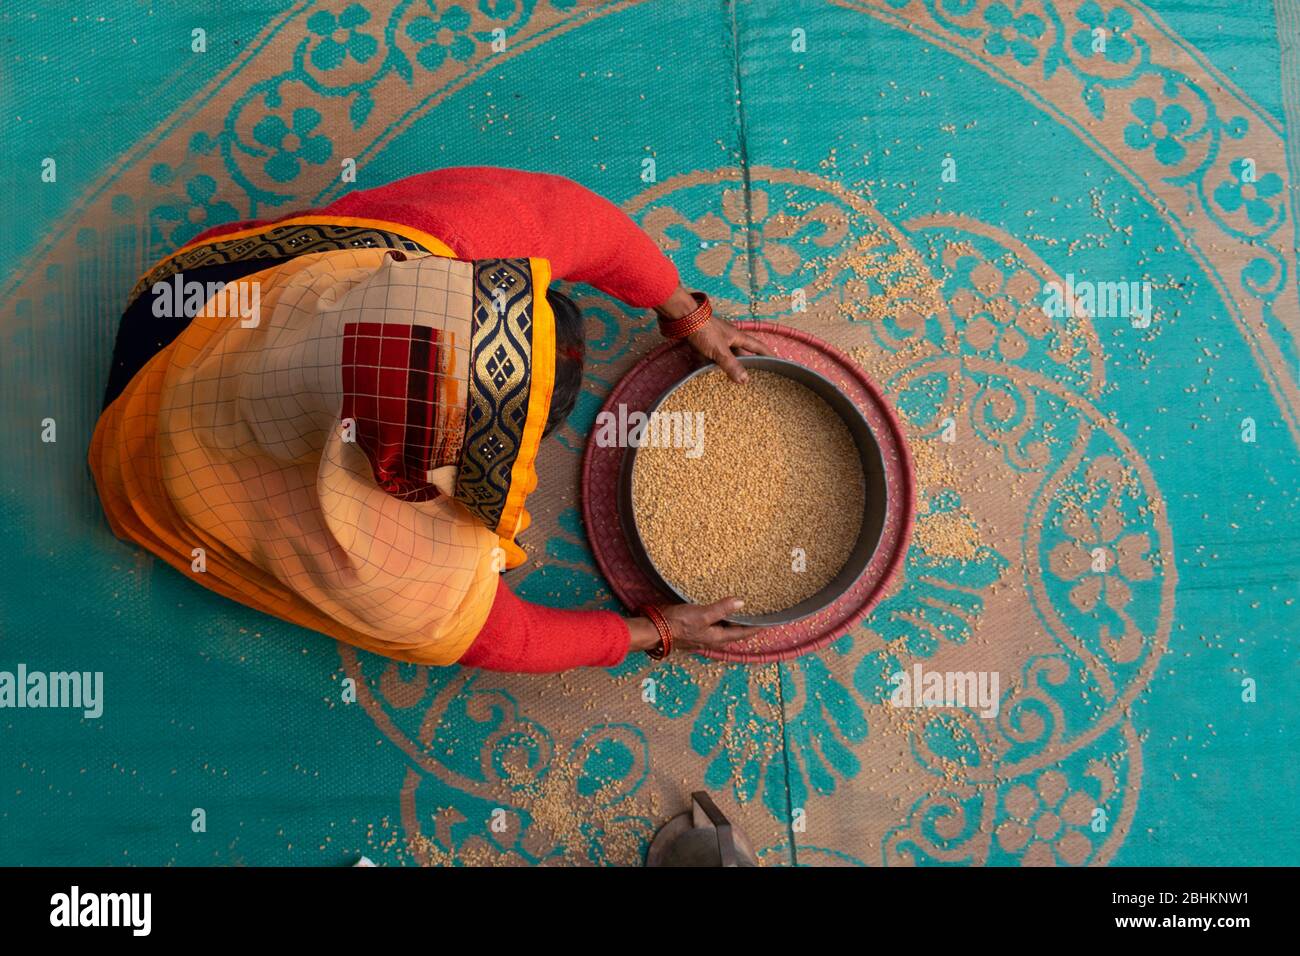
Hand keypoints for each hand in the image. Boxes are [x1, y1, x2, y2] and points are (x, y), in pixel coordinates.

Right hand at [627, 597, 760, 654]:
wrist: (654, 631)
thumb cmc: (678, 624)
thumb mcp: (702, 615)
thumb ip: (721, 609)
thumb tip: (741, 603)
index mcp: (717, 638)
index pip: (742, 634)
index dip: (756, 628)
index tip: (769, 623)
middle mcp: (711, 640)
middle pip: (734, 634)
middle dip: (745, 625)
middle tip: (757, 615)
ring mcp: (702, 636)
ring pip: (722, 630)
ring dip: (731, 622)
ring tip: (740, 611)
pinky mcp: (693, 631)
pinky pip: (712, 625)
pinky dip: (719, 618)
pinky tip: (717, 611)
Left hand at [654, 285, 773, 383]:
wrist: (682, 318)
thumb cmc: (703, 330)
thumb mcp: (719, 350)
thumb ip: (731, 365)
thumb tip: (745, 380)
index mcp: (737, 336)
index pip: (757, 346)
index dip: (767, 354)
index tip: (776, 362)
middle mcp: (728, 338)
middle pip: (741, 353)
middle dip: (746, 364)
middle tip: (753, 377)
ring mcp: (714, 340)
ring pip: (725, 356)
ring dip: (727, 366)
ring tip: (732, 381)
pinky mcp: (702, 343)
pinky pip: (710, 357)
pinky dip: (710, 366)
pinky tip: (708, 375)